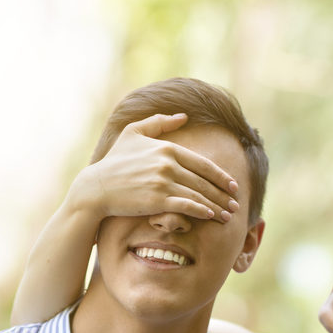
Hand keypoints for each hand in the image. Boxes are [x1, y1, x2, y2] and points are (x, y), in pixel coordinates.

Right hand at [68, 113, 239, 222]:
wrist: (96, 188)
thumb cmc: (115, 162)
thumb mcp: (133, 133)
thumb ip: (159, 123)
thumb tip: (183, 116)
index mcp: (167, 148)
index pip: (203, 164)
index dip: (221, 176)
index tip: (233, 186)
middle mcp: (168, 164)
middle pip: (204, 181)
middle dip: (224, 195)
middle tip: (236, 204)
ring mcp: (163, 182)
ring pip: (199, 195)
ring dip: (217, 206)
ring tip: (228, 216)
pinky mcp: (157, 200)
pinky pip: (187, 206)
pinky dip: (202, 211)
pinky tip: (210, 216)